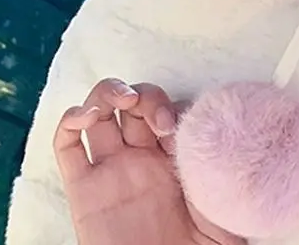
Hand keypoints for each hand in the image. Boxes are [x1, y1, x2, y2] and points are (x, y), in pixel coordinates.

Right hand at [54, 78, 243, 244]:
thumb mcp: (224, 206)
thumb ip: (223, 170)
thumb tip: (232, 135)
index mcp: (177, 157)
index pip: (171, 109)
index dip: (173, 107)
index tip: (179, 127)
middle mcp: (143, 157)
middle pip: (136, 102)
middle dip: (146, 95)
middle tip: (156, 117)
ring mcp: (112, 168)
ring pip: (101, 110)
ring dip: (108, 92)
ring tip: (122, 98)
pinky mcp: (82, 189)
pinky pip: (66, 146)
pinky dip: (70, 120)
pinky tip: (85, 115)